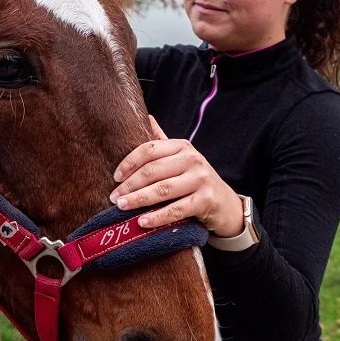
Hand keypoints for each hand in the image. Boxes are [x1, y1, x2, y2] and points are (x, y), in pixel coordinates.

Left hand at [110, 116, 244, 235]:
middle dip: (130, 184)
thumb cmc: (195, 179)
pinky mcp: (206, 200)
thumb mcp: (181, 157)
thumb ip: (162, 142)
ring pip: (163, 189)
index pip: (150, 149)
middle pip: (153, 170)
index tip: (115, 176)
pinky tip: (142, 222)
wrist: (226, 203)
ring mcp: (201, 179)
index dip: (129, 162)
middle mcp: (193, 159)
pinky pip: (177, 210)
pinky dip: (157, 217)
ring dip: (139, 199)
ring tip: (122, 207)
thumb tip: (146, 118)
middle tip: (114, 197)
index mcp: (182, 146)